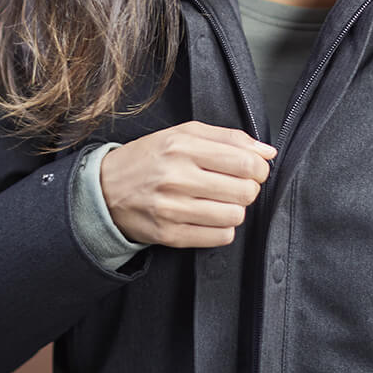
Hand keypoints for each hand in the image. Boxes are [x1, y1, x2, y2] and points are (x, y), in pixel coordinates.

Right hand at [99, 121, 276, 246]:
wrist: (104, 189)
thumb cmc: (149, 158)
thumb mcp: (183, 134)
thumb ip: (229, 139)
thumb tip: (268, 152)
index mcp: (183, 146)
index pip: (245, 163)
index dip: (259, 169)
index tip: (254, 170)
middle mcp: (177, 177)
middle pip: (245, 191)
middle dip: (248, 189)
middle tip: (235, 185)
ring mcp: (172, 209)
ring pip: (235, 216)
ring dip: (235, 209)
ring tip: (219, 201)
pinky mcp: (169, 235)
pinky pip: (220, 237)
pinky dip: (222, 228)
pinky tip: (209, 217)